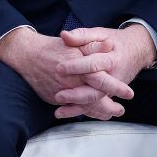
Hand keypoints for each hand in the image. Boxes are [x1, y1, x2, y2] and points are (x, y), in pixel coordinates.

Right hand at [0, 27, 132, 120]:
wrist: (27, 55)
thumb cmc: (53, 47)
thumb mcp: (75, 42)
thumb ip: (93, 46)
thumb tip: (110, 45)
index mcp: (79, 68)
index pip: (102, 80)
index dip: (116, 87)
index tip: (129, 94)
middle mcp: (72, 83)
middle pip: (95, 99)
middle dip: (109, 107)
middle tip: (120, 110)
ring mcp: (62, 92)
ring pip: (84, 106)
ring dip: (98, 112)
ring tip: (110, 113)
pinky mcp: (54, 98)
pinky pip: (71, 108)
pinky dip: (82, 111)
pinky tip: (91, 113)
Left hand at [52, 25, 156, 118]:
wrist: (137, 51)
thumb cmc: (115, 41)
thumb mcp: (100, 33)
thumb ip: (82, 35)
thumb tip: (64, 35)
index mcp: (111, 59)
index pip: (93, 65)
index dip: (76, 66)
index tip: (59, 69)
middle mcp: (114, 77)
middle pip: (96, 89)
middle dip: (77, 95)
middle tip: (58, 96)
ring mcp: (113, 89)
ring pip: (96, 102)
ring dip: (77, 108)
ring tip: (59, 112)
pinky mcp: (110, 95)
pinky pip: (96, 106)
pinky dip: (82, 111)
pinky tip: (66, 113)